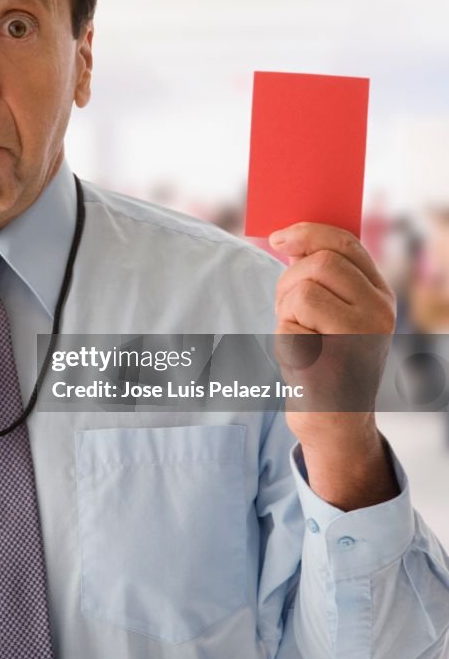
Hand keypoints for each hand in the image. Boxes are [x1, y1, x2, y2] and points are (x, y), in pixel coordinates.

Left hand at [269, 222, 398, 508]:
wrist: (335, 425)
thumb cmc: (326, 363)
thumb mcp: (334, 314)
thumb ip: (324, 278)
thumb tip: (291, 240)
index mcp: (380, 296)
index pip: (345, 244)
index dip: (308, 233)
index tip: (279, 238)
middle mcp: (379, 313)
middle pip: (318, 262)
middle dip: (289, 280)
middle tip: (288, 309)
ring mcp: (360, 337)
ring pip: (301, 291)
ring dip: (285, 311)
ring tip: (299, 336)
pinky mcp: (335, 361)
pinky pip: (289, 328)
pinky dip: (283, 340)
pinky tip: (300, 362)